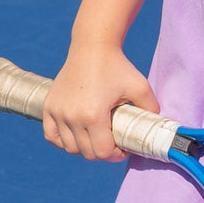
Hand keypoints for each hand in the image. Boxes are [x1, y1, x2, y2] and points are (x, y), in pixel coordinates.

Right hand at [42, 46, 158, 161]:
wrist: (92, 47)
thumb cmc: (117, 67)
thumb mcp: (141, 87)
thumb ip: (151, 110)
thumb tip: (155, 127)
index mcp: (93, 115)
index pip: (103, 152)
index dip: (117, 155)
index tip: (124, 147)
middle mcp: (72, 116)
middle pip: (87, 153)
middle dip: (104, 152)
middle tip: (114, 143)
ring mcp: (57, 112)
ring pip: (70, 148)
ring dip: (85, 148)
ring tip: (97, 138)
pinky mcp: (48, 106)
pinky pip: (52, 136)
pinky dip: (64, 141)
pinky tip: (78, 136)